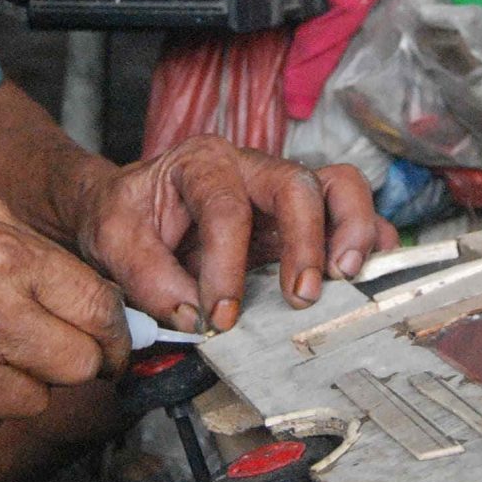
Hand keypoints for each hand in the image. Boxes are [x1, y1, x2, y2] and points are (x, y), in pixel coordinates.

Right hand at [0, 196, 131, 441]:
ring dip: (24, 382)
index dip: (117, 333)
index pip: (99, 313)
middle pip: (80, 368)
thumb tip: (94, 295)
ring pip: (36, 402)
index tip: (115, 342)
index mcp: (4, 260)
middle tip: (51, 344)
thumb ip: (37, 251)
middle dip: (75, 357)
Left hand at [72, 137, 395, 333]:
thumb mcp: (113, 239)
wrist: (129, 210)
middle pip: (297, 183)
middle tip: (301, 295)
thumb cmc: (127, 218)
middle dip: (305, 241)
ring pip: (338, 184)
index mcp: (200, 164)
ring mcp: (282, 189)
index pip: (226, 208)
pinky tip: (368, 270)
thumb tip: (193, 315)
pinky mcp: (303, 215)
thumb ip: (147, 277)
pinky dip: (368, 238)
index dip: (226, 266)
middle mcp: (250, 167)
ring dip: (351, 230)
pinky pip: (349, 212)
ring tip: (346, 277)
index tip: (221, 316)